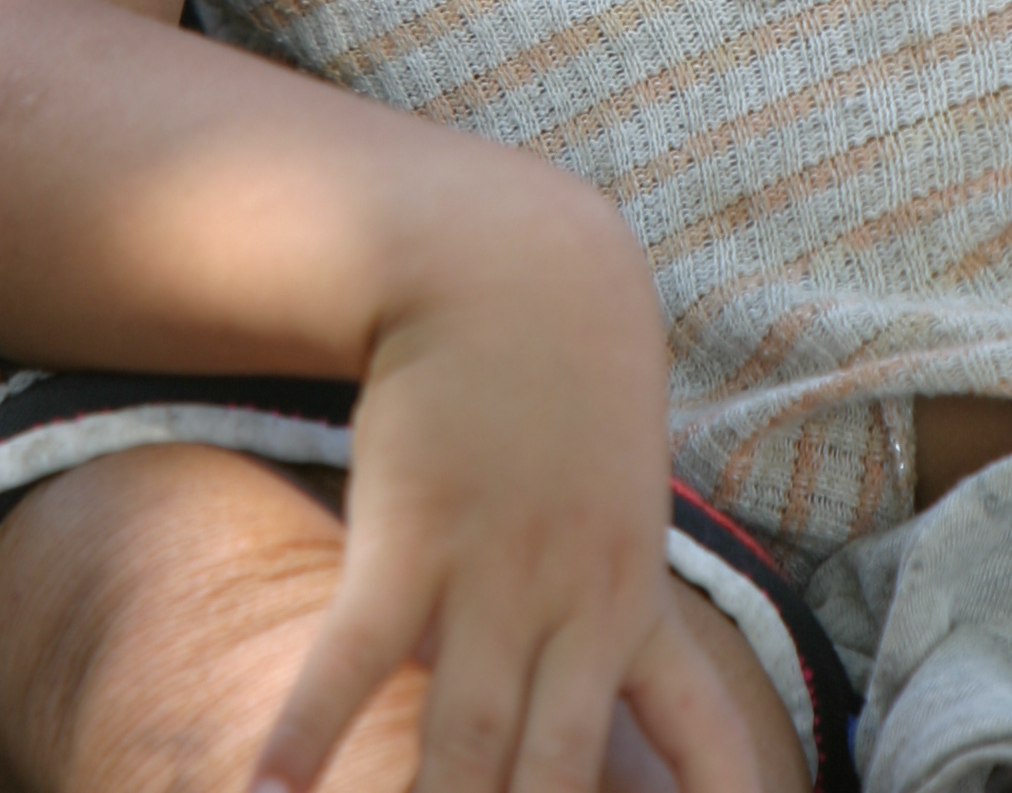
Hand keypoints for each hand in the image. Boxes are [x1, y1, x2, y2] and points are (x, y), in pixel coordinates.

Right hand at [252, 158, 756, 792]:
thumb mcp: (627, 494)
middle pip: (556, 779)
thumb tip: (618, 694)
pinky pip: (354, 654)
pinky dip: (309, 730)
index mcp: (637, 598)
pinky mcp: (407, 535)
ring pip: (463, 742)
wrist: (518, 269)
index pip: (701, 736)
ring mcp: (491, 572)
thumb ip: (622, 601)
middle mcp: (575, 603)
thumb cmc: (574, 386)